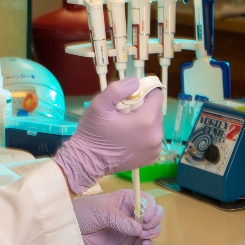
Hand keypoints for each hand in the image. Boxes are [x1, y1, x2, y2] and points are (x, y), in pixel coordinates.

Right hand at [53, 77, 162, 193]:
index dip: (143, 92)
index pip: (157, 96)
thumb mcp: (99, 105)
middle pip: (156, 110)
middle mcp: (156, 135)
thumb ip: (118, 89)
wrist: (88, 161)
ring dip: (144, 121)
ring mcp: (155, 149)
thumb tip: (136, 82)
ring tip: (125, 126)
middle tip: (123, 113)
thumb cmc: (94, 132)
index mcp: (146, 121)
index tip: (128, 98)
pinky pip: (153, 138)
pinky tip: (129, 138)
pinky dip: (144, 135)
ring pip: (155, 124)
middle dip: (142, 107)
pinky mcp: (152, 158)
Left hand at [72, 190, 163, 244]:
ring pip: (150, 229)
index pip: (147, 200)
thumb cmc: (83, 212)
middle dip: (154, 222)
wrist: (70, 229)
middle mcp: (130, 212)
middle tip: (145, 229)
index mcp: (126, 199)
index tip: (146, 219)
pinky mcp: (125, 241)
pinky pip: (141, 243)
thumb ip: (119, 220)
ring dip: (152, 233)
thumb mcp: (101, 213)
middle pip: (152, 214)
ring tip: (143, 238)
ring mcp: (129, 227)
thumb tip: (139, 228)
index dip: (151, 209)